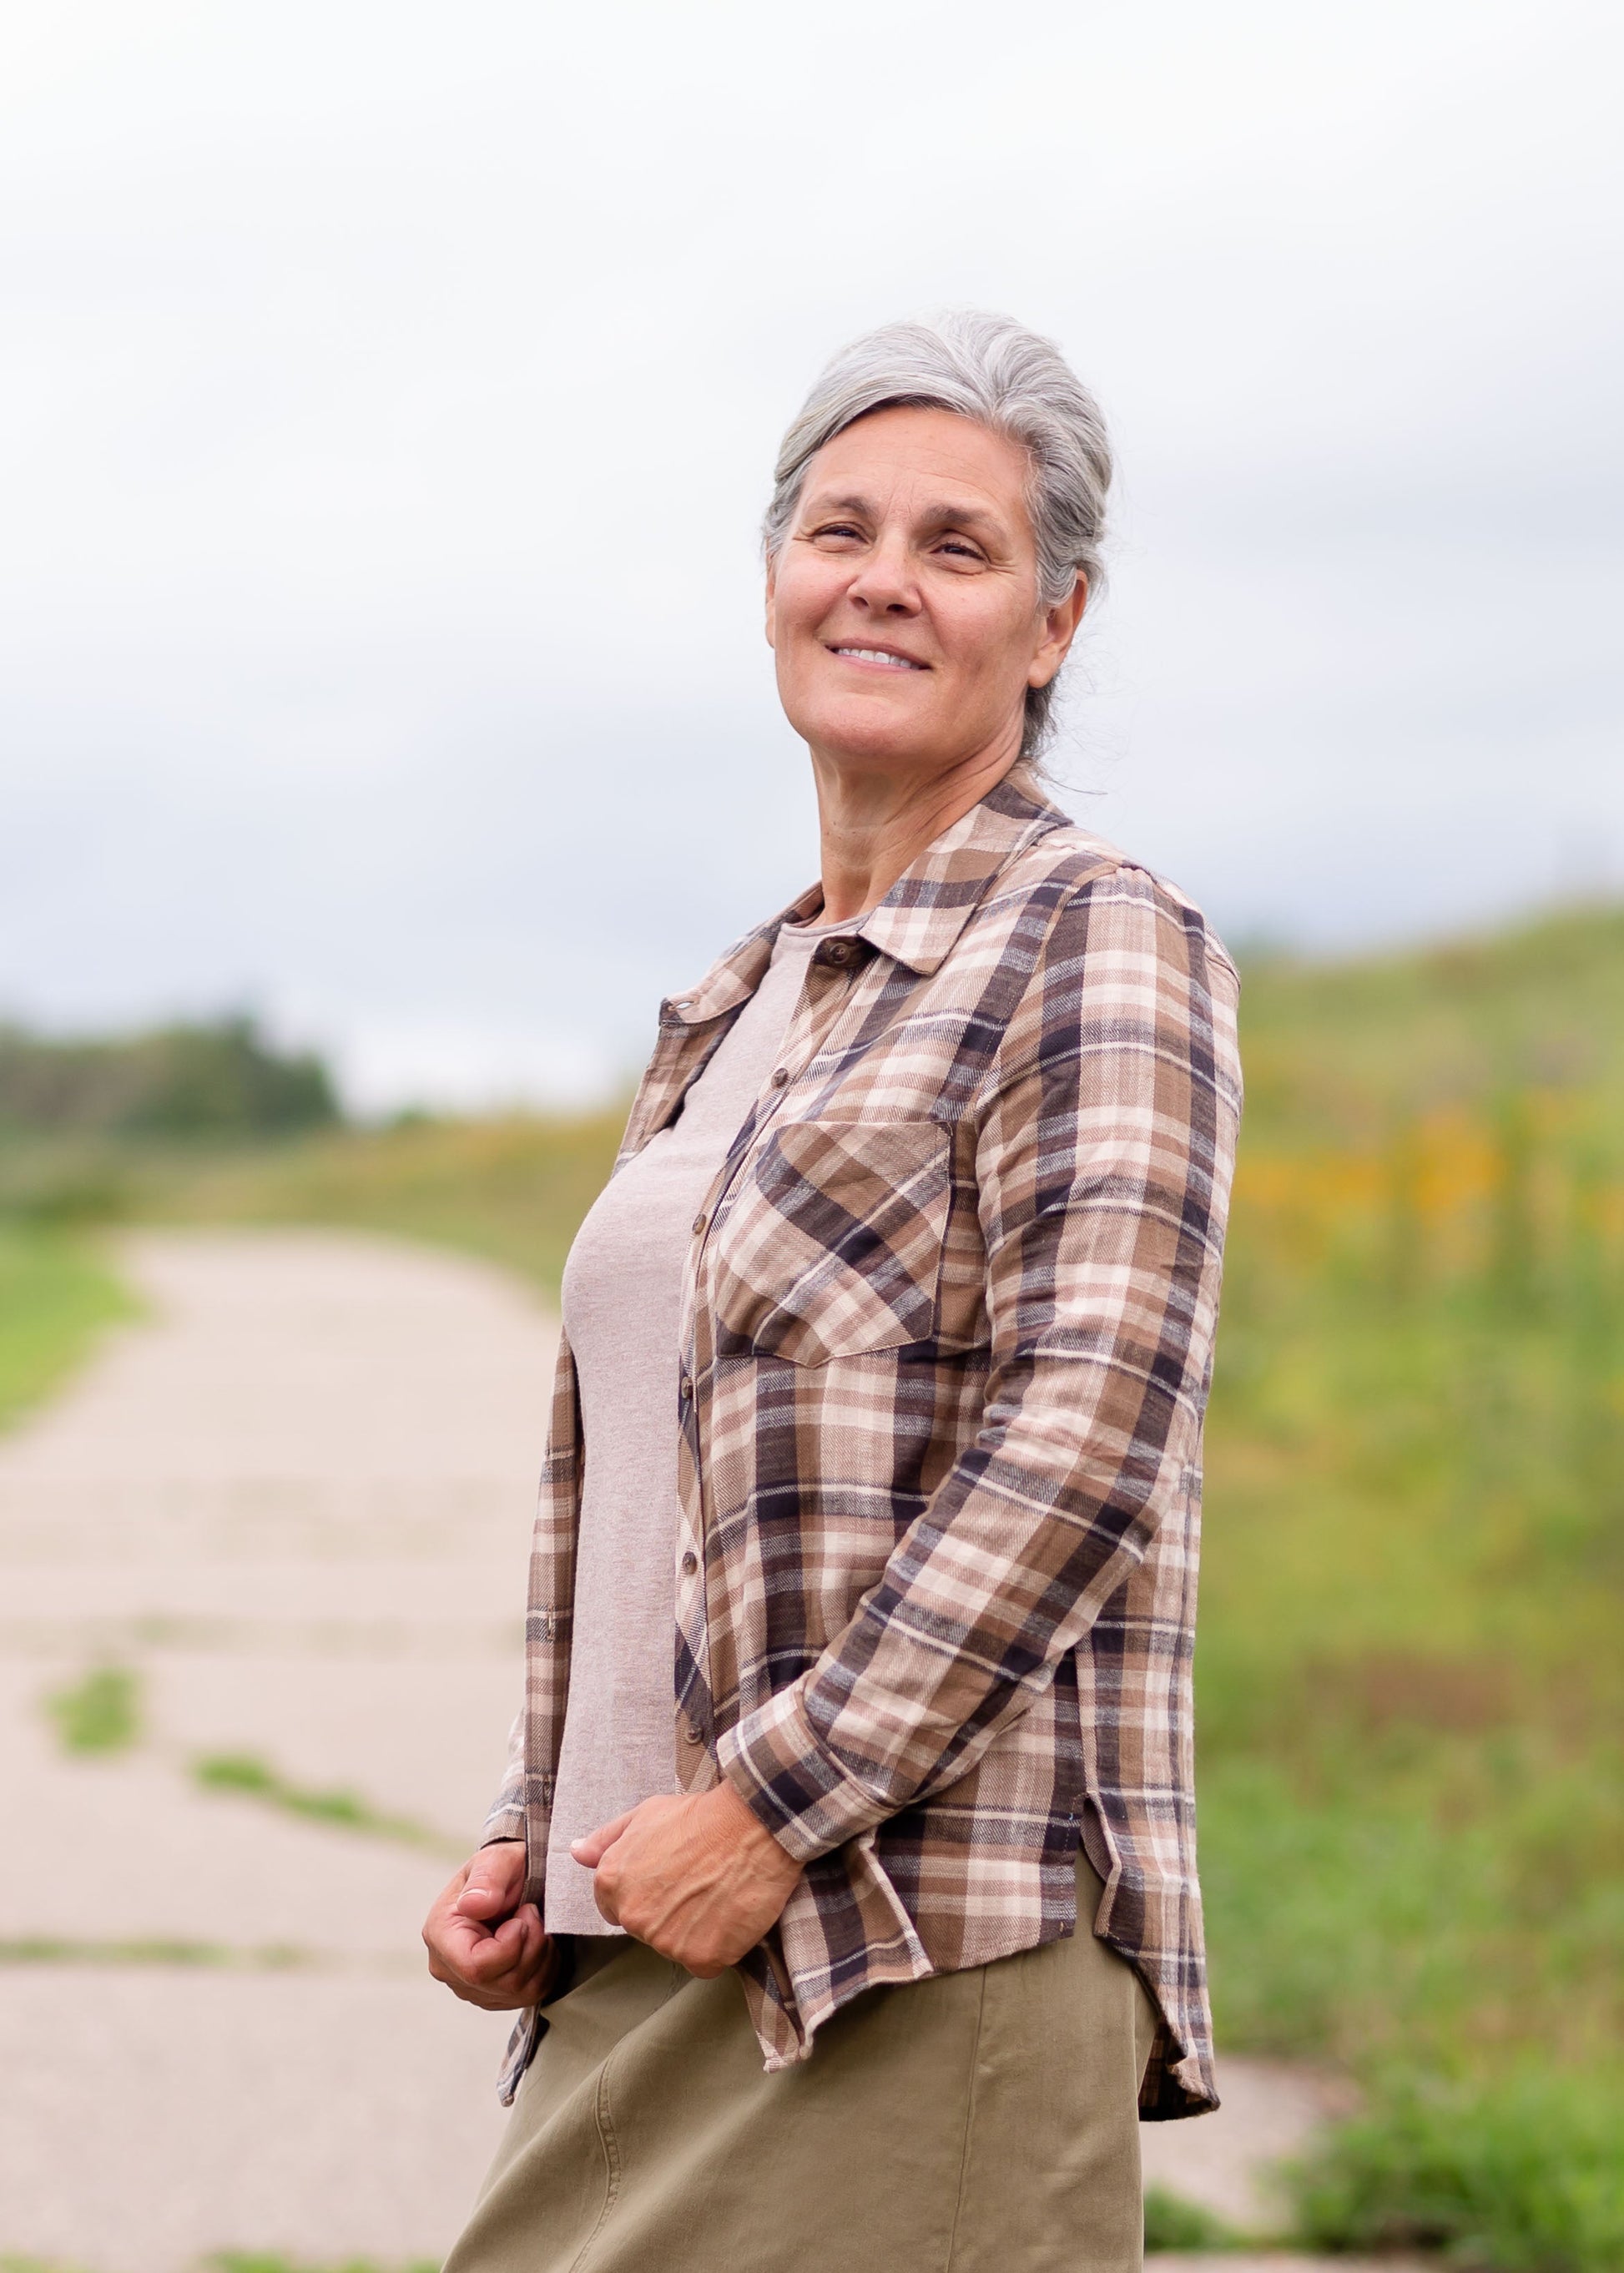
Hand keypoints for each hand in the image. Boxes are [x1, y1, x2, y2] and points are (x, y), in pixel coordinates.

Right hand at [423, 1839, 557, 2010]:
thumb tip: (473, 1905)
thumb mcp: (497, 1861)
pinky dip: (545, 1970)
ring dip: (541, 1957)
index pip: (475, 1966)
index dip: (510, 1946)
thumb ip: (486, 1880)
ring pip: (518, 1994)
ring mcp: (469, 1986)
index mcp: (441, 1934)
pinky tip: (540, 1944)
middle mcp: (448, 1967)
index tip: (525, 1913)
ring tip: (538, 1925)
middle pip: (500, 1983)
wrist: (514, 1879)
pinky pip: (528, 1997)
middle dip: (531, 1948)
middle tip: (535, 1913)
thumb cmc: (503, 1868)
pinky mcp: (492, 1994)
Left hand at [571, 1783, 802, 1976]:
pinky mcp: (701, 1959)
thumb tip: (576, 1852)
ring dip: (693, 1929)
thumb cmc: (701, 1816)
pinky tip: (729, 1913)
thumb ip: (607, 1839)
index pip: (614, 1908)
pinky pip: (705, 1961)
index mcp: (611, 1883)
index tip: (669, 1877)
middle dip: (666, 1910)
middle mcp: (633, 1916)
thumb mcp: (646, 1814)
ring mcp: (666, 1942)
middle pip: (645, 1928)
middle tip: (696, 1881)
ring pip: (674, 1946)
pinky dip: (718, 1945)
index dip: (644, 1891)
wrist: (754, 1824)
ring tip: (716, 1892)